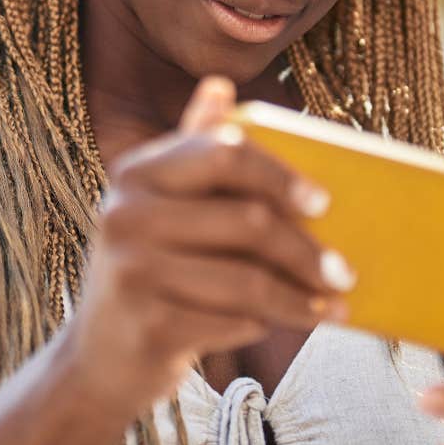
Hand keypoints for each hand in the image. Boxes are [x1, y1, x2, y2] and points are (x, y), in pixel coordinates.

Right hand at [56, 76, 355, 421]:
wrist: (98, 360)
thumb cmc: (147, 273)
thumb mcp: (160, 209)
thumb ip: (192, 152)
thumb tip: (220, 83)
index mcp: (135, 174)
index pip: (224, 153)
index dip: (281, 174)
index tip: (324, 202)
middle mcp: (125, 216)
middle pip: (248, 220)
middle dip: (307, 250)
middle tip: (345, 274)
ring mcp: (131, 274)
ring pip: (248, 280)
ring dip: (300, 298)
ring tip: (331, 306)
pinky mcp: (147, 328)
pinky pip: (234, 323)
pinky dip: (266, 325)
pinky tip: (279, 325)